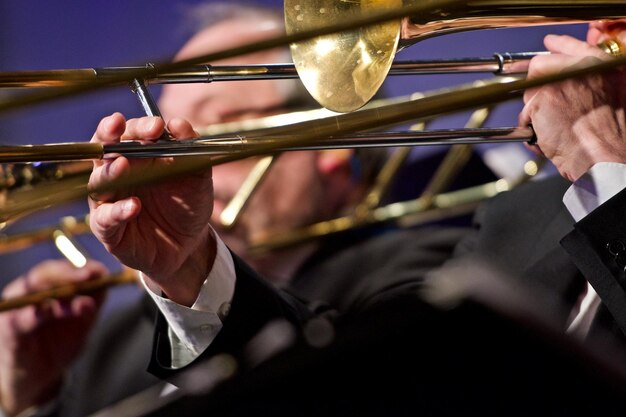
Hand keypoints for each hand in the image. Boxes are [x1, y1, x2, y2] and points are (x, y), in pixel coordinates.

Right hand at [0, 260, 106, 415]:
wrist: (37, 378)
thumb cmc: (59, 343)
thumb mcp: (81, 323)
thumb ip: (90, 307)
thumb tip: (96, 291)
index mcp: (47, 287)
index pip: (62, 268)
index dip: (81, 267)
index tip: (100, 271)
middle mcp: (27, 293)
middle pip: (44, 274)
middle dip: (67, 273)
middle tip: (87, 276)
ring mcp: (15, 310)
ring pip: (29, 291)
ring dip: (53, 291)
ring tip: (73, 294)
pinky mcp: (8, 332)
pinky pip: (19, 320)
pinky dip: (33, 315)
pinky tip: (46, 312)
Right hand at [88, 114, 215, 304]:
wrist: (189, 244)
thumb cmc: (188, 205)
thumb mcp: (197, 176)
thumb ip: (191, 149)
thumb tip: (179, 124)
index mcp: (137, 156)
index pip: (128, 133)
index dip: (139, 126)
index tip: (156, 125)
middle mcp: (117, 174)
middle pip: (104, 149)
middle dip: (109, 135)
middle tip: (118, 125)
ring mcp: (110, 201)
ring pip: (99, 182)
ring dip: (109, 172)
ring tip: (123, 165)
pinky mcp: (109, 230)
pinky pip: (106, 218)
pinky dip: (118, 211)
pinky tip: (134, 206)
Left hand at [520, 34, 625, 180]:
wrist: (603, 155)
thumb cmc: (609, 135)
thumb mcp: (615, 95)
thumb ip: (594, 79)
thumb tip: (570, 71)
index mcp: (602, 66)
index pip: (574, 45)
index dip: (559, 45)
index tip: (550, 42)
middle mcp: (581, 68)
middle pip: (542, 66)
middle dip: (539, 89)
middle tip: (552, 110)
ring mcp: (559, 81)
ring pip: (530, 91)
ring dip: (535, 111)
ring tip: (554, 126)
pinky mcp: (541, 100)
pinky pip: (525, 114)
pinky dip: (530, 128)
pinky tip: (546, 136)